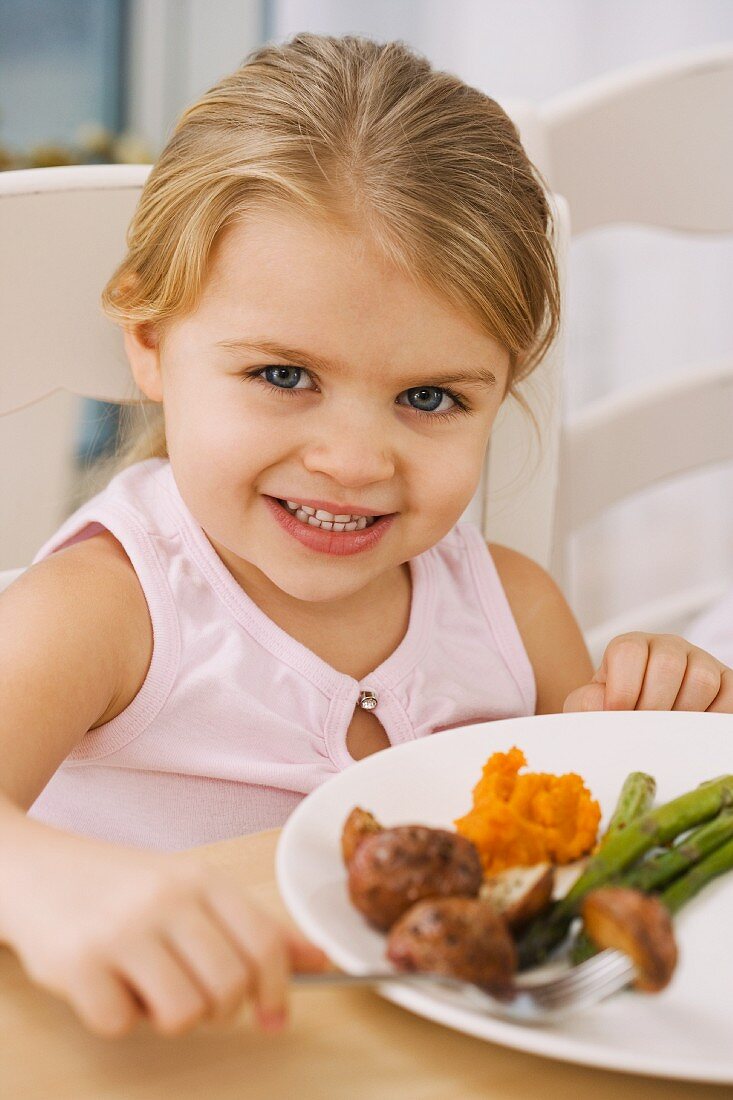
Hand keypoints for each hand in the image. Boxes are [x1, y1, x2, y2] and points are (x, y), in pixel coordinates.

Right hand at [0, 820, 327, 1037]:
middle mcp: (166, 898)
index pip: (264, 944)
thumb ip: (254, 926)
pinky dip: (116, 1017)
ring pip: (182, 1014)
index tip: (274, 1016)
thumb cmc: (120, 886)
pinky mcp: (77, 962)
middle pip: (229, 988)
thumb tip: (322, 961)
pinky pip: (120, 1024)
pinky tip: (104, 983)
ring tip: (147, 985)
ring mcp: (121, 929)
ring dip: (167, 1016)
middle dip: (218, 1008)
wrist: (33, 866)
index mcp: (200, 878)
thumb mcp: (190, 890)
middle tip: (193, 994)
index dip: (277, 990)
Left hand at [563, 632, 732, 713]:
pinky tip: (693, 730)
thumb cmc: (614, 713)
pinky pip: (729, 695)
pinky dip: (712, 717)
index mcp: (631, 647)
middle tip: (645, 729)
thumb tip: (604, 706)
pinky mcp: (726, 682)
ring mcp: (700, 662)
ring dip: (683, 713)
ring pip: (702, 678)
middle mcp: (667, 648)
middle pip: (667, 664)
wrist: (639, 724)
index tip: (617, 714)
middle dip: (653, 705)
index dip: (622, 688)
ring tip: (668, 731)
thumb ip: (587, 703)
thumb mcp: (591, 706)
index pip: (628, 651)